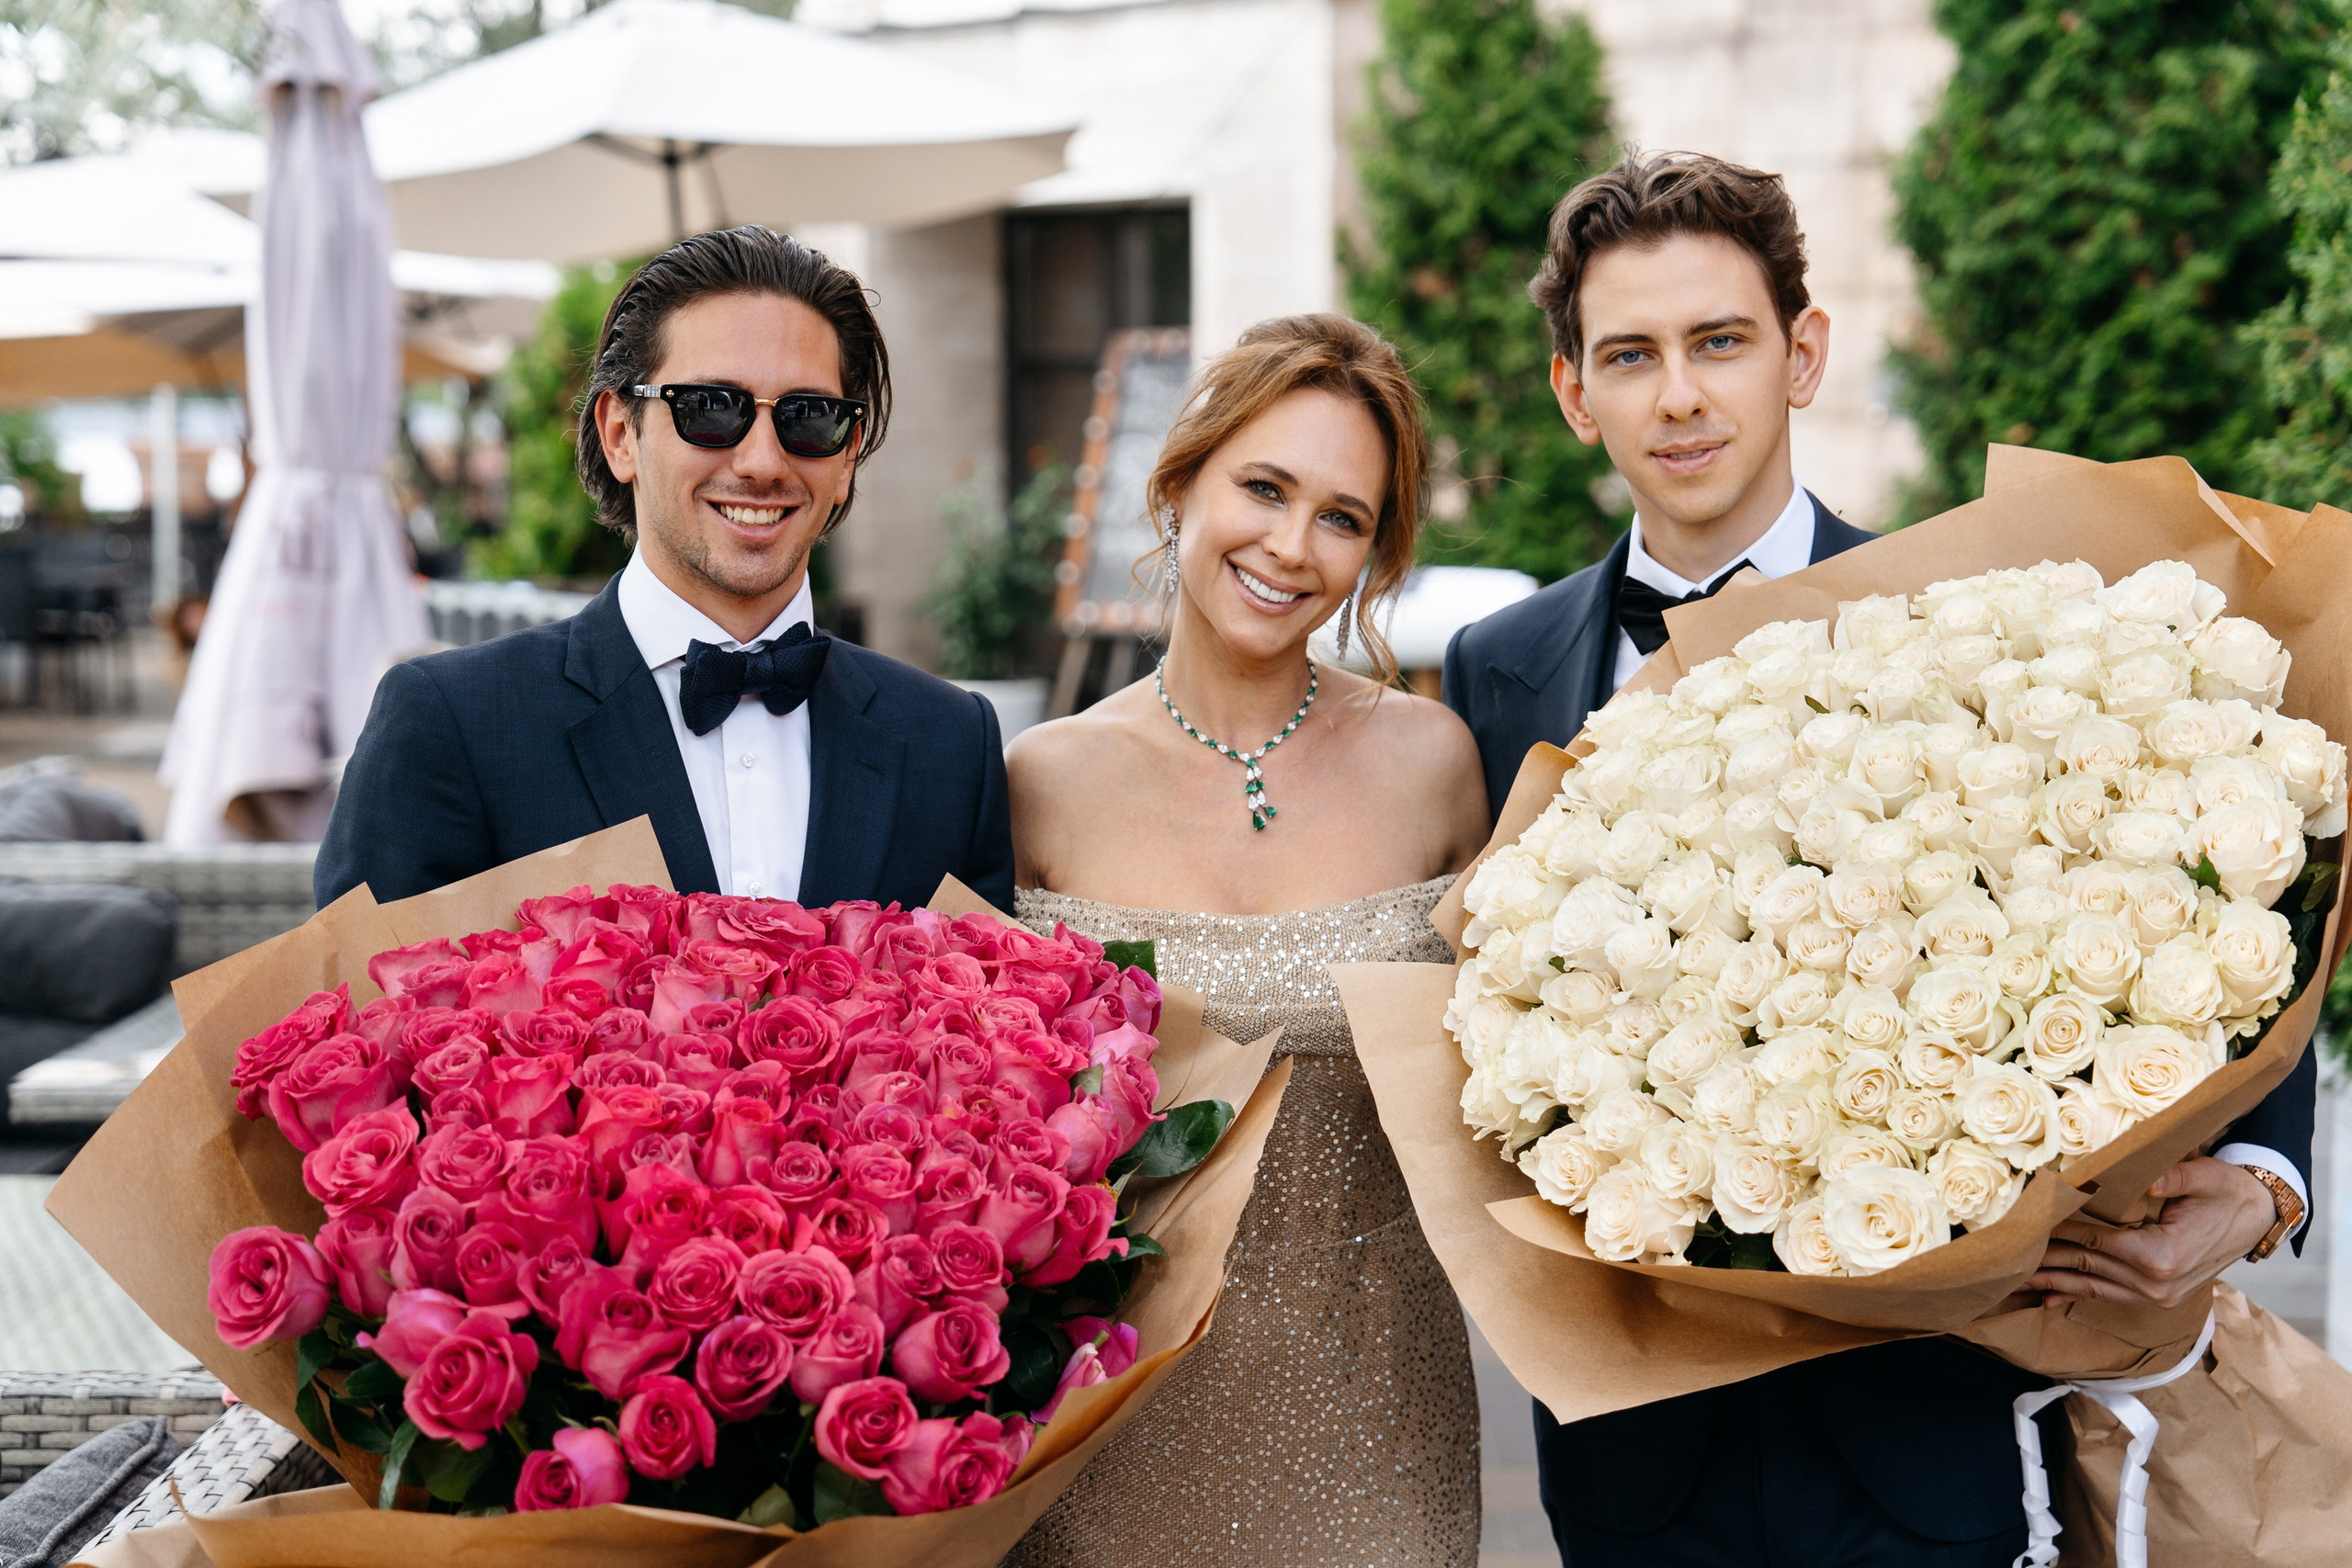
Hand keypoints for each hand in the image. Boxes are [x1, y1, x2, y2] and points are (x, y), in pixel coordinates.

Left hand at [2026, 1156, 2278, 1308]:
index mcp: (2161, 1256)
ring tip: (2012, 1279)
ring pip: (2092, 1285)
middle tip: (2001, 1254)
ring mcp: (2156, 1294)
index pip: (2094, 1240)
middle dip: (2043, 1259)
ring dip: (2052, 1281)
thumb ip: (2173, 1177)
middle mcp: (2155, 1282)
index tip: (2023, 1222)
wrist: (2259, 1216)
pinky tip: (2047, 1299)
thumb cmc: (2228, 1192)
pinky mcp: (2157, 1295)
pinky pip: (2108, 1295)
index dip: (2057, 1229)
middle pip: (2085, 1265)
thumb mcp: (2206, 1176)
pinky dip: (2076, 1295)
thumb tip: (2144, 1180)